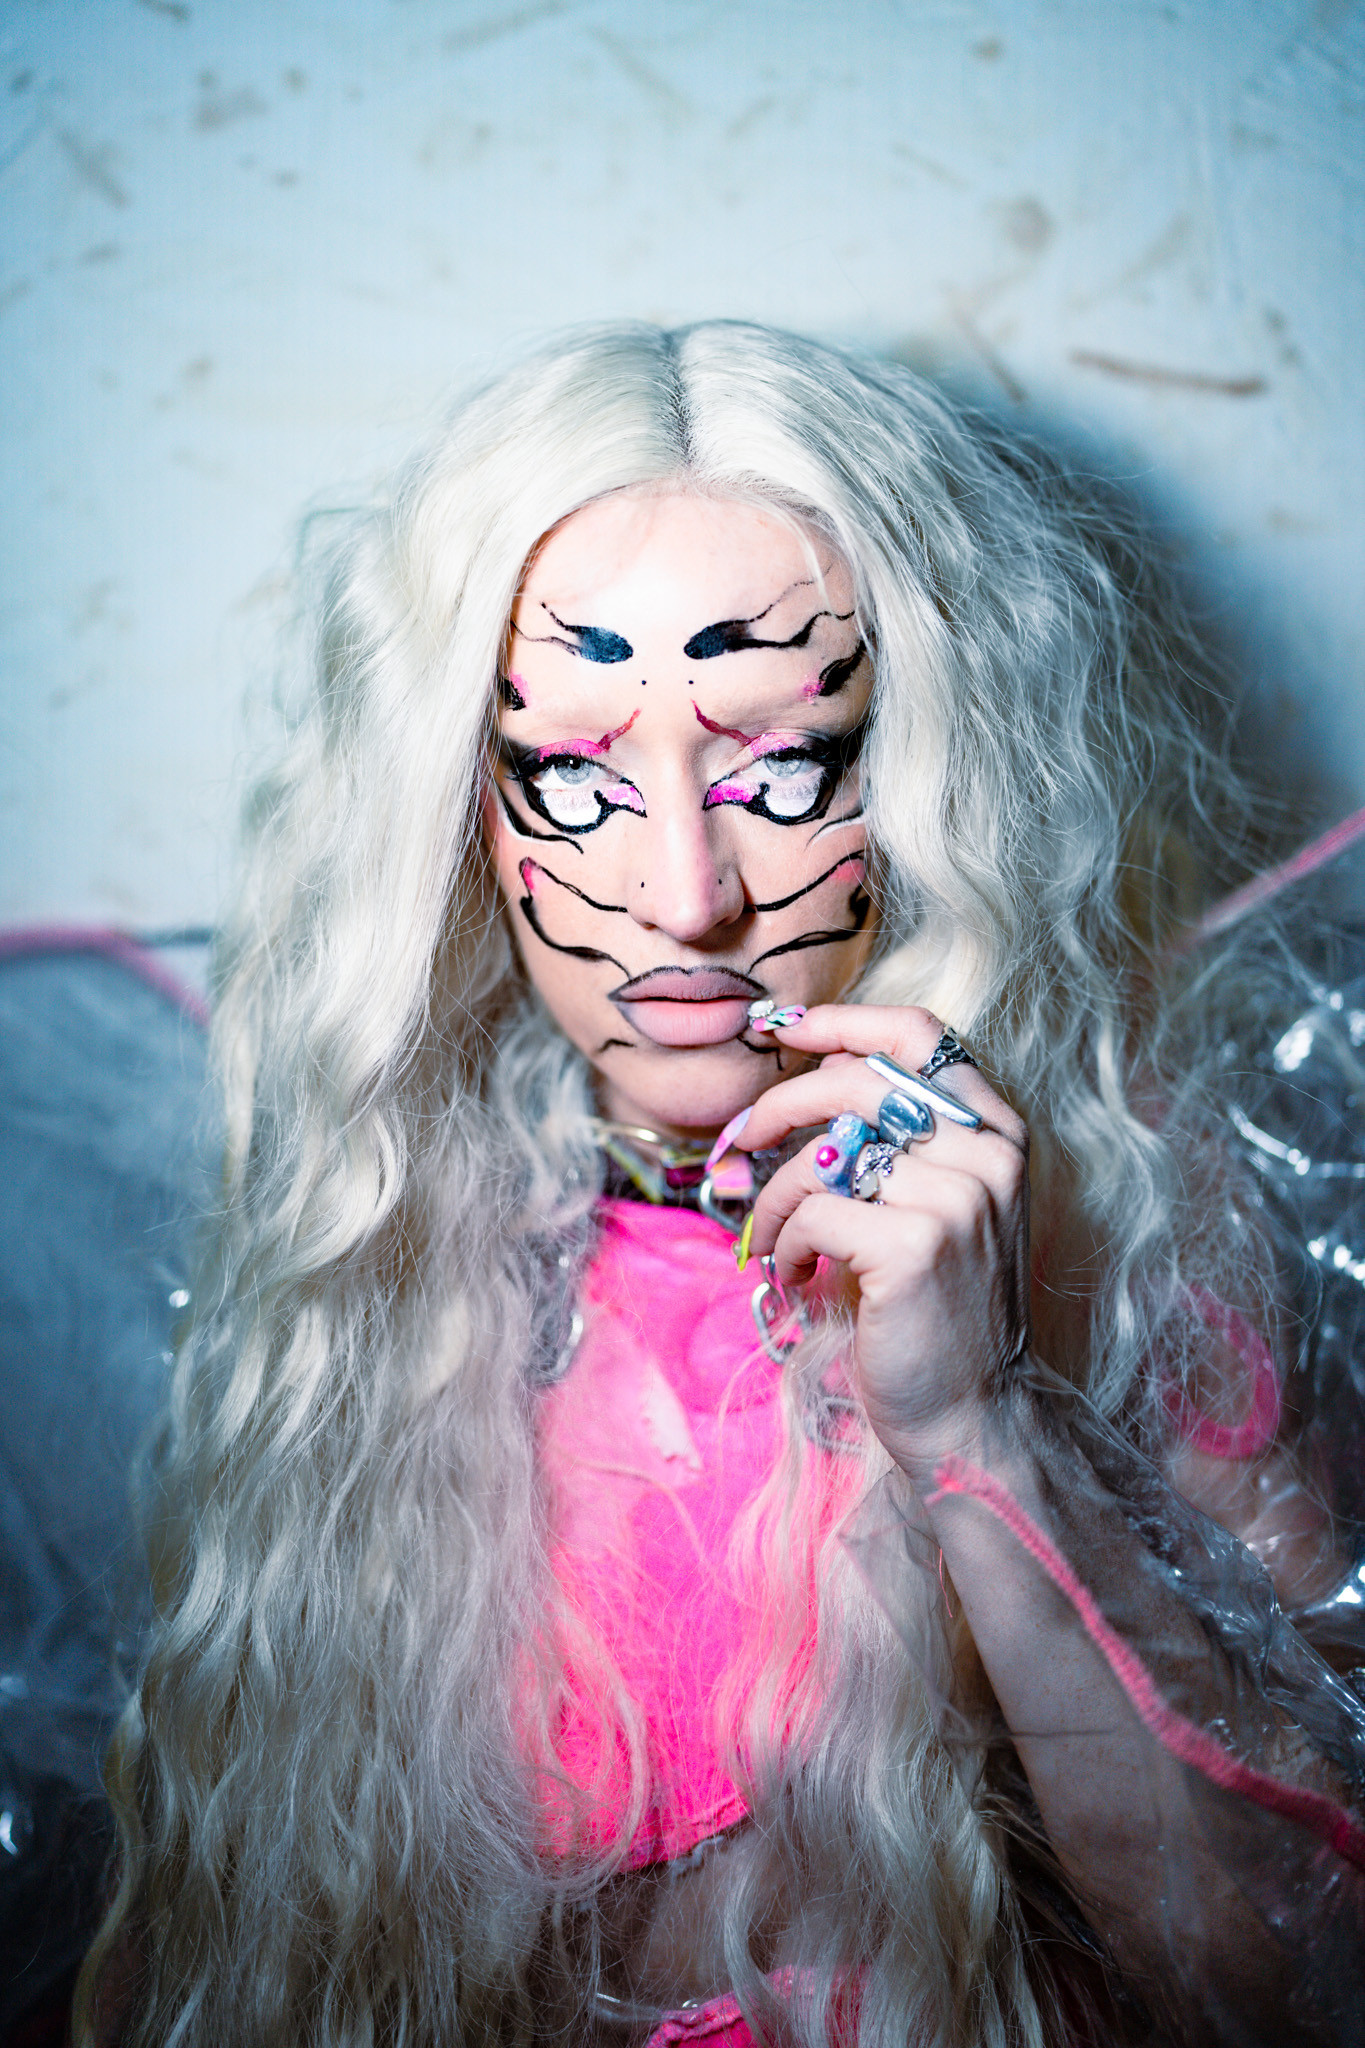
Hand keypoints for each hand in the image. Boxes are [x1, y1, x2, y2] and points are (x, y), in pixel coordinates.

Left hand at [736, 1005, 1029, 1479]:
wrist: (972, 1414)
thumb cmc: (937, 1309)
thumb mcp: (935, 1205)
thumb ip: (898, 1138)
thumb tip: (815, 1071)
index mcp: (998, 1131)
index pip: (919, 1034)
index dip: (842, 1019)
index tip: (779, 1028)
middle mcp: (987, 1154)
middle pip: (858, 1078)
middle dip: (780, 1103)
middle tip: (738, 1138)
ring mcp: (955, 1198)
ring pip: (824, 1153)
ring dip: (774, 1196)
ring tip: (769, 1237)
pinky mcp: (914, 1246)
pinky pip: (813, 1212)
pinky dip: (785, 1241)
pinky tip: (795, 1273)